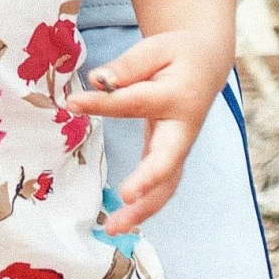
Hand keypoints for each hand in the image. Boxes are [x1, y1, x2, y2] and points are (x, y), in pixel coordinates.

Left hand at [68, 28, 233, 230]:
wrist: (206, 65)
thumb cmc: (176, 55)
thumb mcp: (154, 50)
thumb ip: (127, 67)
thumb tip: (97, 80)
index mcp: (176, 95)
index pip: (134, 101)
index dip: (103, 103)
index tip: (72, 103)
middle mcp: (182, 128)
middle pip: (167, 161)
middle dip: (148, 182)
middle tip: (126, 197)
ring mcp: (180, 148)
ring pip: (167, 185)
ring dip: (144, 210)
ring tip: (114, 228)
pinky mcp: (172, 158)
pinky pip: (162, 187)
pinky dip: (146, 207)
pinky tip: (123, 223)